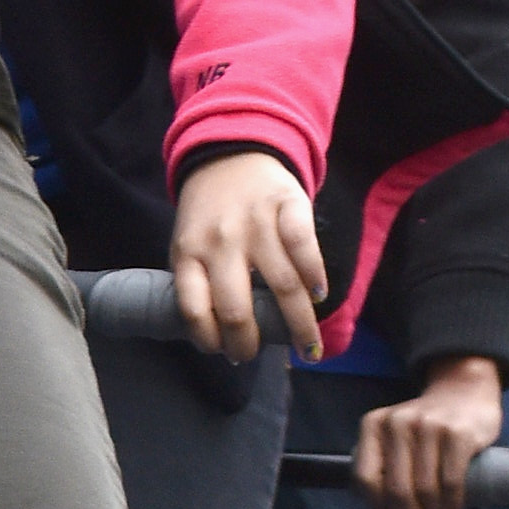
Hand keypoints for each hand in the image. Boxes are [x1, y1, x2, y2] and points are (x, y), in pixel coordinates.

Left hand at [170, 147, 329, 364]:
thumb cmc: (209, 211)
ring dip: (299, 324)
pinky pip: (305, 247)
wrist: (231, 152)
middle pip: (237, 309)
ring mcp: (255, 223)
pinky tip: (320, 296)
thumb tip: (221, 336)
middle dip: (250, 344)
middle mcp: (220, 241)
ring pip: (282, 286)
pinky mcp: (288, 205)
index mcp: (188, 252)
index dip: (208, 339)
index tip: (224, 353)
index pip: (192, 308)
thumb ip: (199, 279)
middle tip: (260, 357)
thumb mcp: (188, 242)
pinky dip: (316, 276)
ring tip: (308, 346)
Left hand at [354, 356, 503, 508]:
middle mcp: (398, 423)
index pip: (364, 477)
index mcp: (374, 425)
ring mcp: (429, 426)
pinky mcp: (458, 433)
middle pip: (396, 489)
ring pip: (425, 489)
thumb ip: (385, 471)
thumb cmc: (426, 427)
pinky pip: (451, 482)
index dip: (376, 505)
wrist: (464, 391)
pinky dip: (452, 504)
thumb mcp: (395, 438)